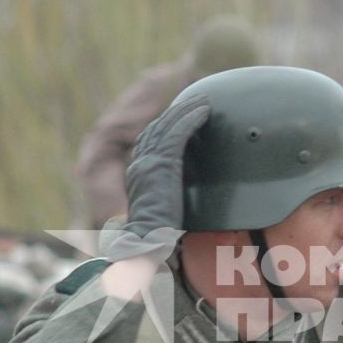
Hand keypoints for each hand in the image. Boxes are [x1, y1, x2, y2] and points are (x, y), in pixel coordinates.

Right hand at [120, 99, 211, 240]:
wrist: (146, 241)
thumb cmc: (156, 235)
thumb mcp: (161, 209)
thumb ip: (166, 196)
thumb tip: (182, 197)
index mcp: (138, 172)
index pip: (150, 140)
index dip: (164, 125)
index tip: (179, 116)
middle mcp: (140, 162)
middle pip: (158, 127)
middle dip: (176, 112)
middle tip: (195, 101)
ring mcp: (149, 161)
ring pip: (168, 126)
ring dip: (186, 110)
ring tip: (203, 101)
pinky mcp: (163, 163)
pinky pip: (178, 134)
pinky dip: (190, 119)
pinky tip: (204, 112)